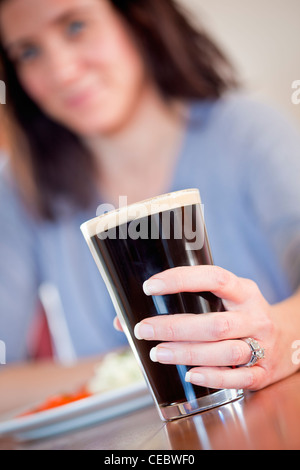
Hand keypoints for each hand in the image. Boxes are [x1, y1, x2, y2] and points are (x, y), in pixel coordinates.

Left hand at [115, 266, 299, 389]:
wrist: (290, 338)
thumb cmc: (243, 315)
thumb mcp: (224, 299)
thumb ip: (185, 304)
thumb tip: (122, 319)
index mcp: (244, 291)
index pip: (214, 278)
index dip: (182, 280)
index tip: (151, 286)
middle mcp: (254, 316)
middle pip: (215, 323)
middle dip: (175, 327)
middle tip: (144, 329)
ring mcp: (262, 344)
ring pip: (225, 351)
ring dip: (188, 353)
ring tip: (158, 353)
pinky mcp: (264, 370)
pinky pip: (239, 377)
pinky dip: (213, 377)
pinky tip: (190, 374)